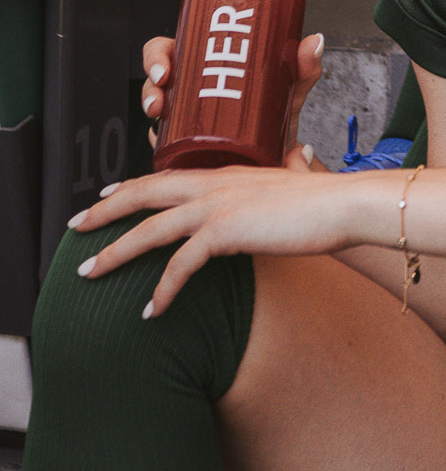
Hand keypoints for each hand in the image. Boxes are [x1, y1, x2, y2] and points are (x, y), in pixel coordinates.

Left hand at [69, 159, 359, 317]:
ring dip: (115, 252)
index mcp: (226, 173)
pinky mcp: (227, 231)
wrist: (346, 204)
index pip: (165, 176)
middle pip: (143, 194)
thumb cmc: (327, 200)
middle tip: (75, 228)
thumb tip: (298, 160)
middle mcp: (214, 184)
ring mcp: (218, 206)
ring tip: (89, 273)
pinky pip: (181, 265)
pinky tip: (152, 310)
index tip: (105, 196)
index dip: (131, 186)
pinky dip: (163, 289)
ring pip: (150, 229)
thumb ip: (287, 174)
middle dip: (104, 213)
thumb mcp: (297, 182)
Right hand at [139, 28, 325, 168]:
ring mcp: (185, 120)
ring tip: (159, 115)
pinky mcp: (186, 148)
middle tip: (160, 92)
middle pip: (156, 79)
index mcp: (205, 67)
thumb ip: (303, 69)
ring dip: (150, 109)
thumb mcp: (290, 91)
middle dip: (150, 85)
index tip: (164, 67)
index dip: (157, 55)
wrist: (283, 160)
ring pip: (155, 109)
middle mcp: (190, 91)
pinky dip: (158, 142)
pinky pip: (162, 143)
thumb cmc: (278, 119)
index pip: (172, 50)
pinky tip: (162, 141)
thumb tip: (313, 42)